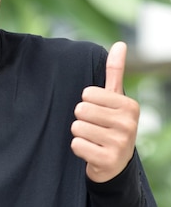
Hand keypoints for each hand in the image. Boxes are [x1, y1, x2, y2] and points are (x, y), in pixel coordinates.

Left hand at [71, 41, 139, 182]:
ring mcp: (120, 143)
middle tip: (95, 127)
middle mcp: (128, 124)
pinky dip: (78, 148)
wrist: (116, 163)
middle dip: (82, 119)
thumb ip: (115, 72)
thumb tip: (120, 44)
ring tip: (93, 139)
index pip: (88, 93)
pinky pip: (77, 145)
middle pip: (81, 110)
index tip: (99, 113)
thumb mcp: (115, 99)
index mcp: (130, 105)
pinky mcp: (108, 160)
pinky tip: (91, 151)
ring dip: (80, 134)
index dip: (87, 103)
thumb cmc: (111, 124)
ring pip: (77, 127)